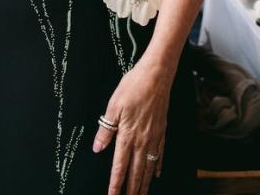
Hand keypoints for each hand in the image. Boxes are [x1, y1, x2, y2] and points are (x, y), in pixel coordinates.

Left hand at [93, 60, 172, 194]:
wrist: (157, 75)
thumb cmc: (133, 87)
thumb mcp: (113, 106)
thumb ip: (106, 129)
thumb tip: (98, 148)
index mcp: (127, 135)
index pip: (120, 166)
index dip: (116, 183)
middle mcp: (142, 140)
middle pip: (136, 171)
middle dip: (132, 189)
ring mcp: (154, 137)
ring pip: (149, 167)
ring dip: (145, 183)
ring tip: (142, 194)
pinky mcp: (161, 130)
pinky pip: (160, 154)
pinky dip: (157, 166)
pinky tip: (155, 174)